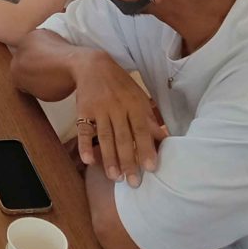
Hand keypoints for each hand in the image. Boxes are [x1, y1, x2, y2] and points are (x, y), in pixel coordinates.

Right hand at [72, 51, 167, 186]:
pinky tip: (88, 160)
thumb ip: (150, 118)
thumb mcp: (138, 97)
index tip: (151, 168)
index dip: (146, 148)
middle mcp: (117, 107)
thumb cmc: (120, 86)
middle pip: (123, 138)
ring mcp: (99, 109)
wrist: (92, 66)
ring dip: (109, 158)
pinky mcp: (83, 111)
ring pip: (105, 137)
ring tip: (114, 177)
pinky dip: (85, 145)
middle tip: (133, 182)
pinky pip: (83, 130)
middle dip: (129, 161)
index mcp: (134, 104)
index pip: (141, 130)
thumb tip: (165, 138)